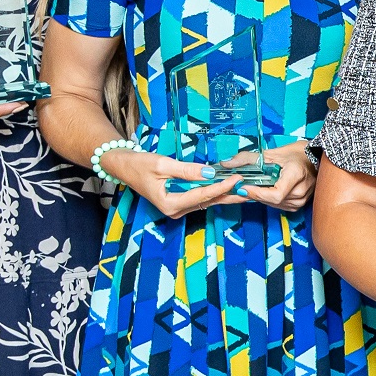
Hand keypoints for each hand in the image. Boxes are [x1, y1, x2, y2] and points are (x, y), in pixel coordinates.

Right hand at [107, 148, 249, 220]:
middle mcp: (175, 211)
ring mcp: (178, 209)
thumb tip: (210, 172)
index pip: (202, 195)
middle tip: (252, 190)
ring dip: (226, 195)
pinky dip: (215, 193)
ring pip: (207, 202)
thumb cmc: (139, 164)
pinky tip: (230, 188)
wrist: (123, 166)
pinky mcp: (180, 203)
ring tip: (247, 190)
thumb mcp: (162, 164)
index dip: (221, 186)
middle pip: (209, 202)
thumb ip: (187, 171)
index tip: (237, 178)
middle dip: (231, 195)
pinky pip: (201, 199)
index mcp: (170, 204)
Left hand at [235, 142, 316, 212]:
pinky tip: (269, 190)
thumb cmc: (296, 153)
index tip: (243, 187)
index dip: (258, 194)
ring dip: (263, 197)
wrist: (315, 156)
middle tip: (244, 185)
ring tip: (259, 186)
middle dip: (256, 193)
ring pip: (275, 205)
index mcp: (296, 174)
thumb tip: (226, 163)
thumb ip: (247, 159)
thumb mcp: (271, 153)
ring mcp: (303, 198)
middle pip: (273, 200)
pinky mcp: (302, 203)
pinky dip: (271, 200)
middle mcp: (302, 190)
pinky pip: (281, 206)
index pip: (275, 194)